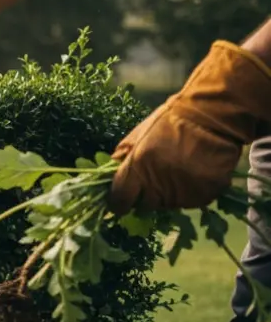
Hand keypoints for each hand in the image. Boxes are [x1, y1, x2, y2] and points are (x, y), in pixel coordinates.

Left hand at [109, 40, 270, 212]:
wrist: (212, 116)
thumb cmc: (171, 121)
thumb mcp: (138, 134)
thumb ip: (123, 157)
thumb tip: (109, 174)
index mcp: (137, 168)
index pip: (119, 200)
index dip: (118, 202)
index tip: (120, 201)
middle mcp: (158, 184)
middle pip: (145, 205)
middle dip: (145, 195)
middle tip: (155, 177)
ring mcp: (182, 192)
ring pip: (168, 205)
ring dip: (169, 193)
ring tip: (177, 170)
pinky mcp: (204, 195)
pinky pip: (191, 202)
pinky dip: (191, 192)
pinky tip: (194, 173)